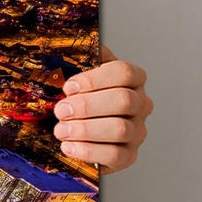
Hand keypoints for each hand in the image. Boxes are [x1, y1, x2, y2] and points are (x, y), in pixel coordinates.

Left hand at [52, 44, 152, 173]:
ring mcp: (137, 130)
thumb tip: (76, 45)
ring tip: (61, 130)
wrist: (80, 129)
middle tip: (61, 110)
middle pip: (123, 101)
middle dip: (87, 106)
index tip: (68, 86)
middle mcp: (140, 104)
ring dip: (85, 129)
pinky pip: (115, 155)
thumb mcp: (79, 74)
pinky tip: (69, 146)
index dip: (95, 79)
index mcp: (132, 79)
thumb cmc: (81, 97)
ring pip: (120, 129)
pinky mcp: (129, 155)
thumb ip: (81, 59)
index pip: (124, 72)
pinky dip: (88, 151)